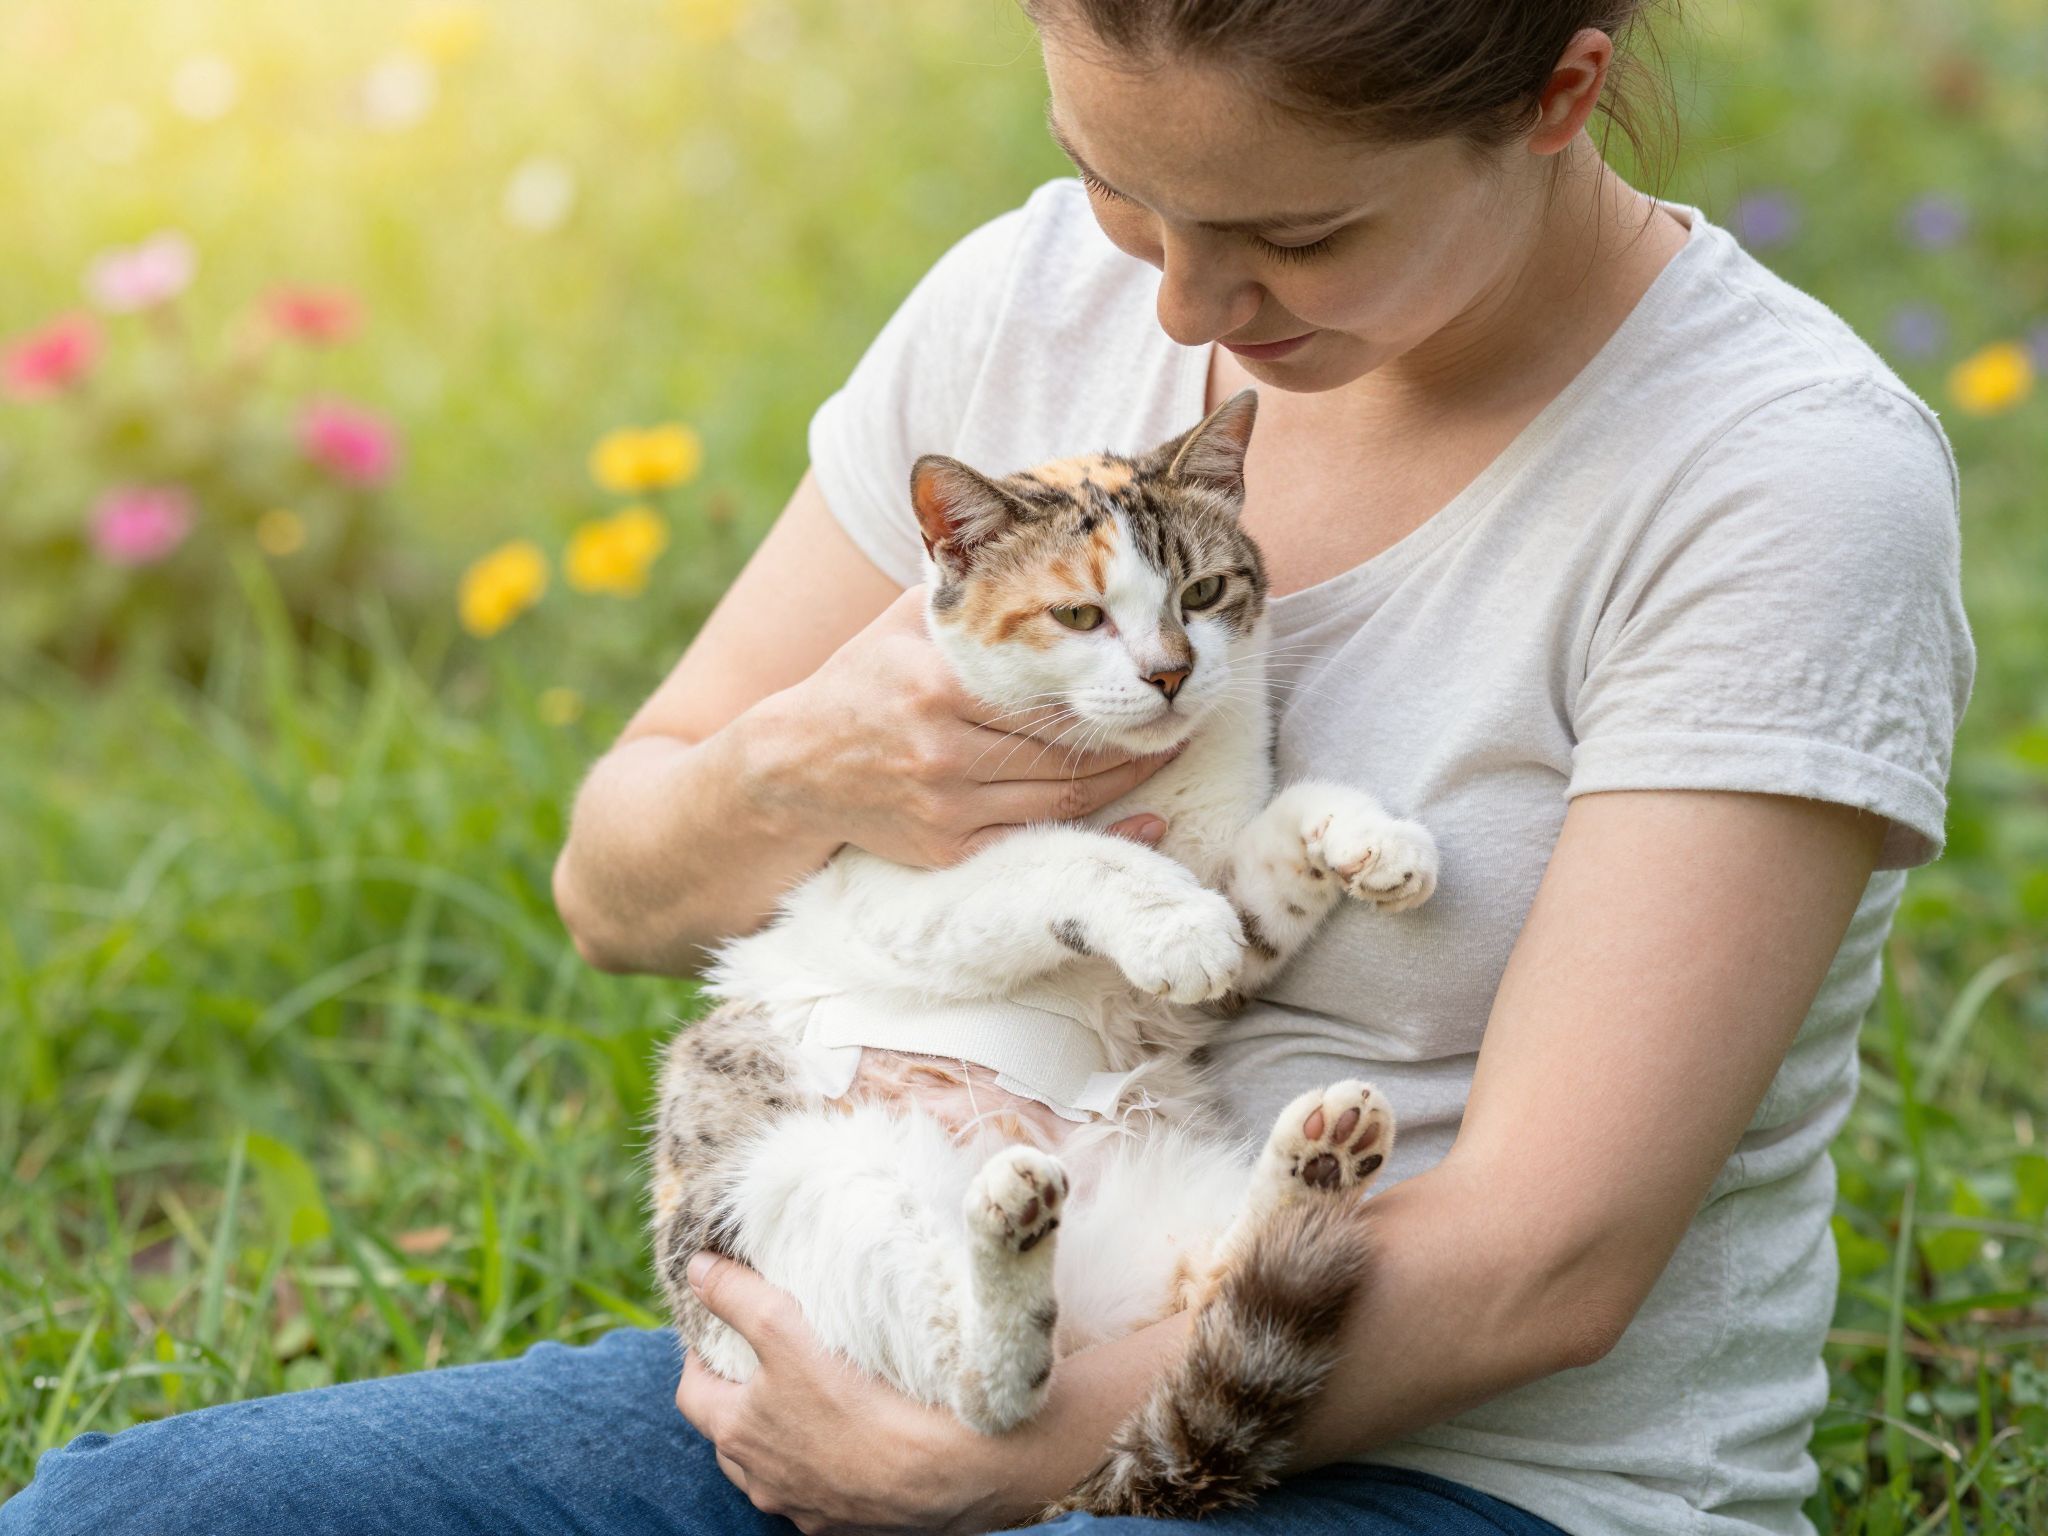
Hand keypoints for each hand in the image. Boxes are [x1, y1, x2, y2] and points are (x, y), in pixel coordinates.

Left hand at [676, 1253, 1026, 1534]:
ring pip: (771, 1469)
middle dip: (740, 1400)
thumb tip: (696, 1269)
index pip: (691, 1394)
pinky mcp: (841, 1520)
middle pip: (730, 1435)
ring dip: (779, 1439)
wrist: (933, 1471)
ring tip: (811, 1402)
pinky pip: (817, 1490)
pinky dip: (822, 1465)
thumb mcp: (784, 1331)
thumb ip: (737, 1297)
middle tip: (767, 1364)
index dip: (700, 1361)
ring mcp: (800, 1506)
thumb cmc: (855, 1401)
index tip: (721, 1335)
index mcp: (736, 1434)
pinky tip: (852, 1440)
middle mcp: (760, 1479)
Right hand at [761, 587, 1178, 867]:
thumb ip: (967, 586)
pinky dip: (1100, 837)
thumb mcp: (906, 621)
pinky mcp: (947, 849)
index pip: (1043, 689)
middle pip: (1062, 746)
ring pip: (1062, 797)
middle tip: (1170, 712)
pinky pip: (1038, 844)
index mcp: (938, 685)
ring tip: (1162, 751)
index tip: (1144, 672)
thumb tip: (1037, 537)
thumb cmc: (862, 681)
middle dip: (1126, 731)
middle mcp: (943, 749)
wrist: (793, 768)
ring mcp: (946, 805)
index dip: (1103, 686)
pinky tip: (1145, 822)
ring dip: (1125, 779)